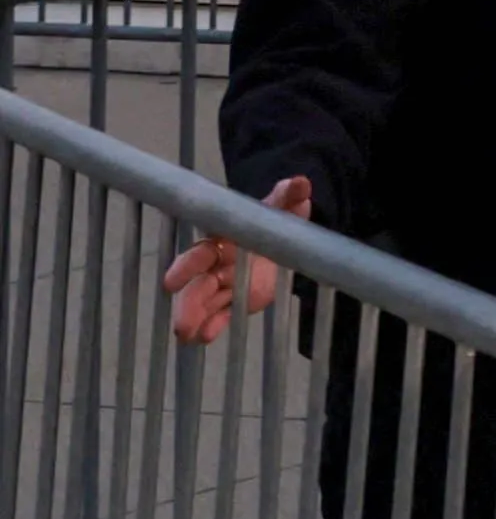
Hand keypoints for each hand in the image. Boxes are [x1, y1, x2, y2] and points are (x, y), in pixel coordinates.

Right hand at [167, 177, 313, 345]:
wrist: (281, 235)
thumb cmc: (272, 217)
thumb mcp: (282, 206)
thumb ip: (289, 195)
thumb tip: (301, 182)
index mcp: (222, 239)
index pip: (200, 252)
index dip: (187, 267)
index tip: (171, 282)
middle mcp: (217, 263)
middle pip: (196, 284)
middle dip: (188, 302)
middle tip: (180, 323)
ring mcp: (224, 283)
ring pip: (204, 302)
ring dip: (195, 318)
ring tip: (186, 335)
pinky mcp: (236, 298)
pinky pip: (222, 313)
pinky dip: (214, 325)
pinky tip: (205, 337)